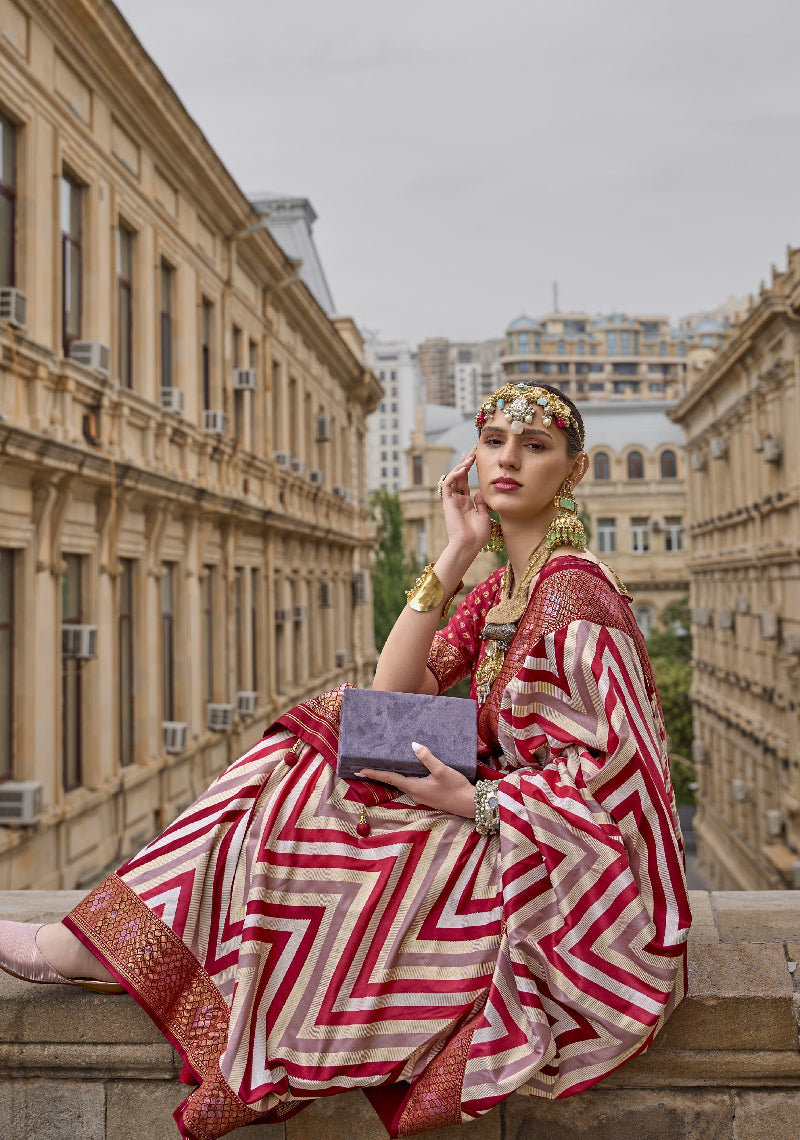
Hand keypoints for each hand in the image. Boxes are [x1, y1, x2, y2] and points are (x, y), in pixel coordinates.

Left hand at [358, 742, 476, 819]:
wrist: (470, 805)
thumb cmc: (456, 788)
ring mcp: (421, 795)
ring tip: (386, 764)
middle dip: (381, 774)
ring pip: (403, 783)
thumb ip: (427, 758)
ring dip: (393, 775)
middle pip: (394, 781)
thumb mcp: (442, 770)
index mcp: (414, 787)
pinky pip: (412, 784)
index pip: (390, 778)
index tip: (360, 770)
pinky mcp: (429, 795)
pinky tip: (409, 769)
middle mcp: (414, 793)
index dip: (375, 773)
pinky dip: (406, 776)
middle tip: (368, 765)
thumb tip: (414, 745)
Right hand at [439, 452, 490, 554]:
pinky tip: (463, 468)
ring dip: (460, 467)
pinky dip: (454, 475)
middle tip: (472, 451)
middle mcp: (458, 500)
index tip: (476, 458)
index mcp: (467, 504)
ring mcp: (452, 501)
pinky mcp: (447, 502)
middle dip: (465, 463)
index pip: (466, 483)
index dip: (470, 470)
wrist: (468, 546)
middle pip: (459, 477)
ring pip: (452, 478)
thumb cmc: (477, 536)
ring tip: (469, 458)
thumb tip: (480, 491)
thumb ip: (482, 503)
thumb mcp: (485, 516)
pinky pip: (448, 484)